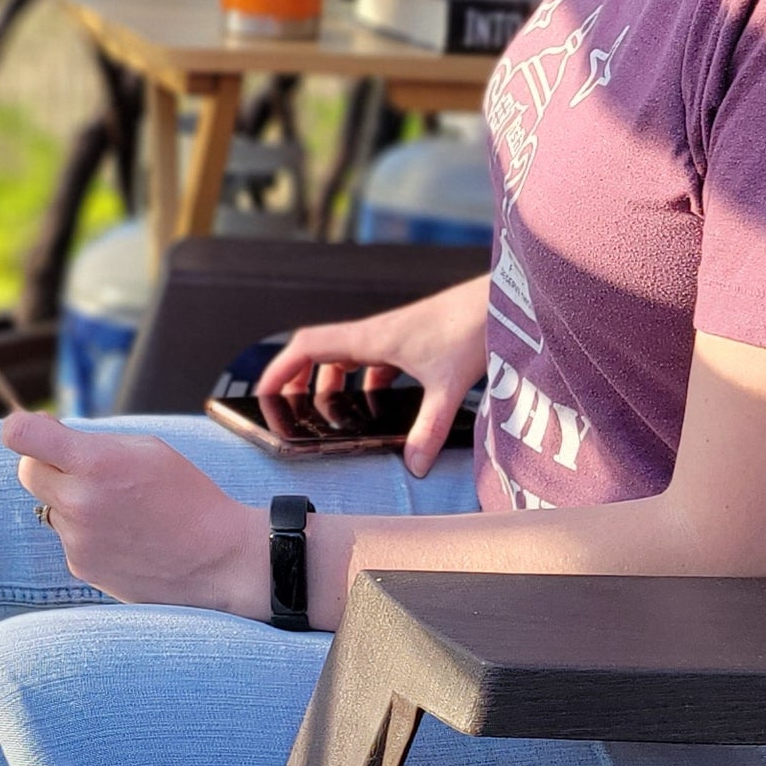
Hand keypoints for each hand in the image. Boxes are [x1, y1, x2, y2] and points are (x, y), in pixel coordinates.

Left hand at [3, 410, 267, 617]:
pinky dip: (87, 533)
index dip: (21, 428)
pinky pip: (69, 537)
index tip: (36, 432)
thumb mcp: (147, 449)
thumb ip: (93, 443)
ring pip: (51, 506)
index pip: (21, 435)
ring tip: (121, 511)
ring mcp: (76, 540)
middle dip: (47, 464)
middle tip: (84, 468)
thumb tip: (46, 438)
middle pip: (27, 471)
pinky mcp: (81, 567)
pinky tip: (124, 536)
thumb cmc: (187, 495)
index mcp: (95, 463)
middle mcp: (78, 502)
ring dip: (73, 502)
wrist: (217, 559)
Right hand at [251, 276, 487, 476]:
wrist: (502, 299)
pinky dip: (366, 380)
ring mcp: (393, 335)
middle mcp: (376, 334)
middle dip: (299, 378)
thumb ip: (428, 428)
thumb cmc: (472, 326)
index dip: (280, 368)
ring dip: (332, 380)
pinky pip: (375, 360)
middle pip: (320, 351)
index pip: (308, 347)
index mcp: (371, 339)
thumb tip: (413, 466)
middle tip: (290, 407)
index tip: (262, 391)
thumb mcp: (447, 385)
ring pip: (347, 356)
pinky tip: (378, 401)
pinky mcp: (412, 340)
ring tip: (329, 411)